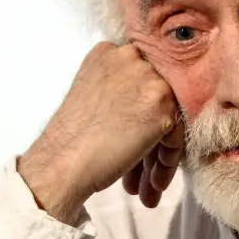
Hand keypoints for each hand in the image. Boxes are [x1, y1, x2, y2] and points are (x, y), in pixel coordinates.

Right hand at [17, 42, 183, 222]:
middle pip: (156, 99)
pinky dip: (167, 162)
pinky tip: (153, 184)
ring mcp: (149, 80)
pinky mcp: (161, 107)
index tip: (131, 137)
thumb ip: (118, 89)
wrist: (63, 160)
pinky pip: (176, 137)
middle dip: (150, 138)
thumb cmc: (72, 138)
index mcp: (109, 53)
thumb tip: (143, 106)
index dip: (138, 113)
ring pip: (169, 118)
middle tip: (142, 170)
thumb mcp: (91, 93)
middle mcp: (131, 58)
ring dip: (158, 156)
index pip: (140, 80)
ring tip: (148, 185)